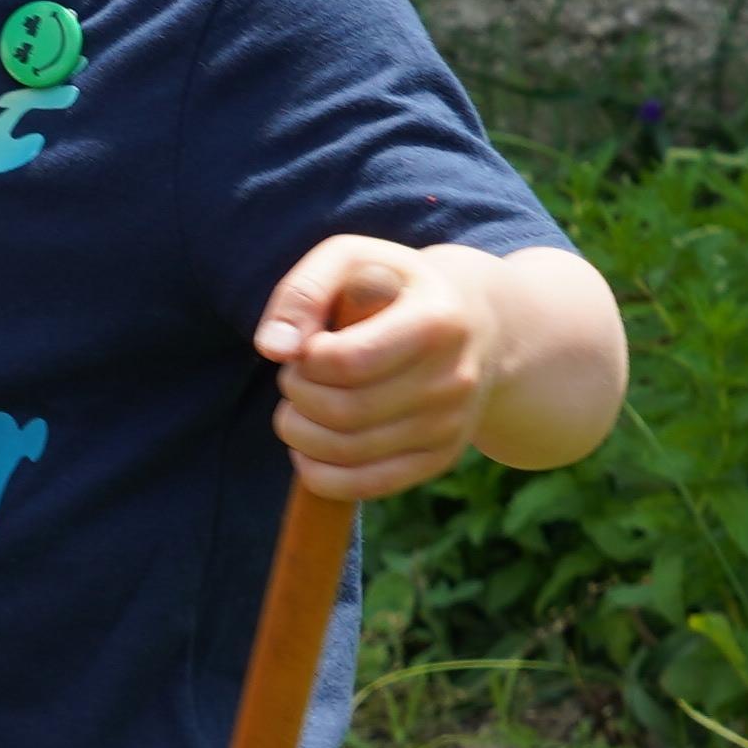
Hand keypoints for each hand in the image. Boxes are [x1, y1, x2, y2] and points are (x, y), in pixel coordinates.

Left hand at [253, 239, 517, 500]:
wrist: (475, 325)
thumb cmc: (394, 290)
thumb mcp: (352, 261)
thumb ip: (303, 291)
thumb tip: (273, 348)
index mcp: (437, 322)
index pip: (348, 363)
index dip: (306, 361)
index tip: (307, 347)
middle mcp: (453, 379)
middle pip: (344, 412)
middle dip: (297, 396)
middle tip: (295, 378)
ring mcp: (451, 425)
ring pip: (348, 452)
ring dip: (299, 434)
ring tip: (299, 407)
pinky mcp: (440, 458)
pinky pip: (366, 486)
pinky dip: (319, 475)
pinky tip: (307, 448)